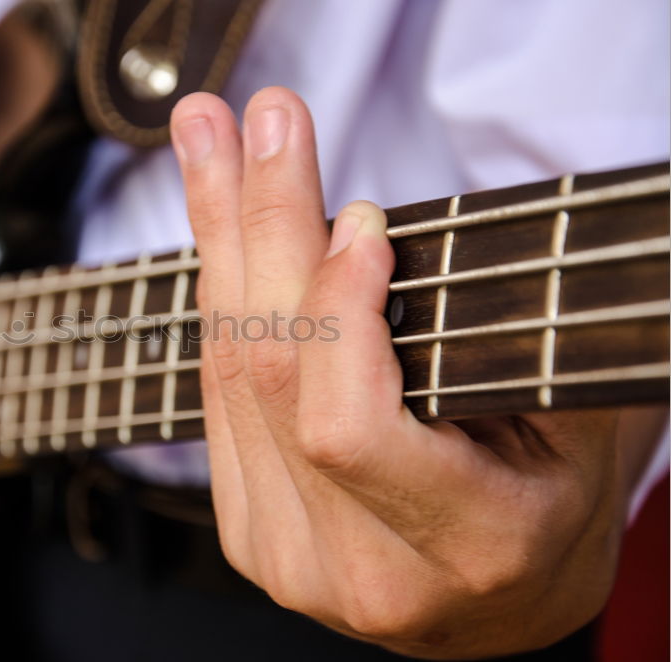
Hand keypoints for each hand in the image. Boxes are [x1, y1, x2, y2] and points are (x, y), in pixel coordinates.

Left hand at [170, 87, 635, 658]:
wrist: (504, 595)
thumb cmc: (557, 490)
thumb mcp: (574, 412)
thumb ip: (488, 340)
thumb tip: (357, 231)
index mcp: (465, 549)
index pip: (349, 427)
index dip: (337, 315)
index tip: (360, 215)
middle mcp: (360, 572)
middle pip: (269, 380)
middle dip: (261, 226)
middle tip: (253, 120)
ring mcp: (289, 560)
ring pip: (227, 374)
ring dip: (218, 241)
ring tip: (209, 141)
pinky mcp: (249, 534)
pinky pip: (217, 393)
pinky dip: (221, 296)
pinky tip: (220, 225)